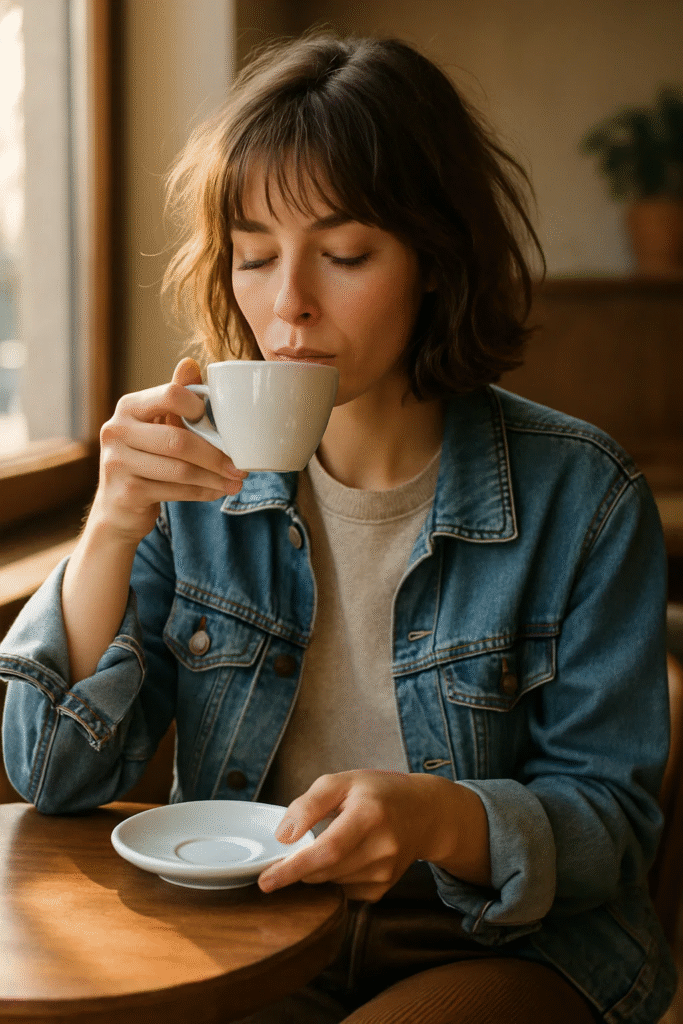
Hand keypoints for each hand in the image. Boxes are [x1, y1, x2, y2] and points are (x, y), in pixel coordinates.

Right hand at [92, 357, 247, 543]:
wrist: (118, 507)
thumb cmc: (146, 458)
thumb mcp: (158, 425)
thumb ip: (176, 397)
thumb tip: (190, 363)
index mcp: (129, 407)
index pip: (171, 395)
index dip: (200, 409)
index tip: (222, 425)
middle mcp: (117, 431)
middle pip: (178, 440)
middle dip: (216, 456)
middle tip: (242, 467)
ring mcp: (117, 463)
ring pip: (180, 470)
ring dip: (215, 478)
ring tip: (236, 482)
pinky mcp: (125, 493)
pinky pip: (175, 492)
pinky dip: (202, 493)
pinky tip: (217, 492)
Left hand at [258, 770, 489, 901]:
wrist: (425, 813)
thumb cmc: (378, 792)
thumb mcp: (342, 781)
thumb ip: (309, 804)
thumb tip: (283, 837)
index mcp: (369, 815)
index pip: (327, 851)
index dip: (293, 868)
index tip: (265, 881)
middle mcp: (382, 848)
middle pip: (324, 870)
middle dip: (299, 865)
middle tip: (295, 847)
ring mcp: (385, 872)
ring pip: (330, 882)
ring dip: (317, 869)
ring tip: (333, 840)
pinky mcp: (383, 888)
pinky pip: (343, 890)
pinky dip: (333, 876)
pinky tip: (347, 855)